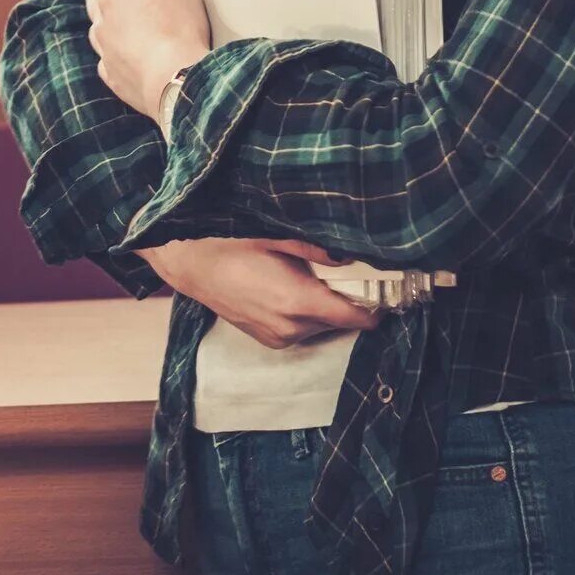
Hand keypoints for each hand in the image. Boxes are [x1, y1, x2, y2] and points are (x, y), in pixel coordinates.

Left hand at [82, 0, 212, 117]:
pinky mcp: (120, 82)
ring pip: (101, 30)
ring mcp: (108, 56)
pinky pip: (111, 63)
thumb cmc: (176, 27)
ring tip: (134, 14)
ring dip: (112, 18)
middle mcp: (102, 26)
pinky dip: (119, 52)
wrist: (179, 87)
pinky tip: (134, 53)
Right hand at [139, 237, 379, 349]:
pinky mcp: (269, 340)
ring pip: (322, 326)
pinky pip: (302, 329)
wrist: (188, 264)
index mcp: (298, 301)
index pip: (357, 317)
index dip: (377, 305)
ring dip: (327, 307)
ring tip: (317, 277)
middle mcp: (292, 327)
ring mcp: (279, 337)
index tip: (387, 288)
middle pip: (342, 322)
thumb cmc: (228, 244)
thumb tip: (353, 254)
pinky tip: (296, 288)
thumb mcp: (274, 235)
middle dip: (350, 301)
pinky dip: (308, 314)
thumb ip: (316, 247)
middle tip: (352, 273)